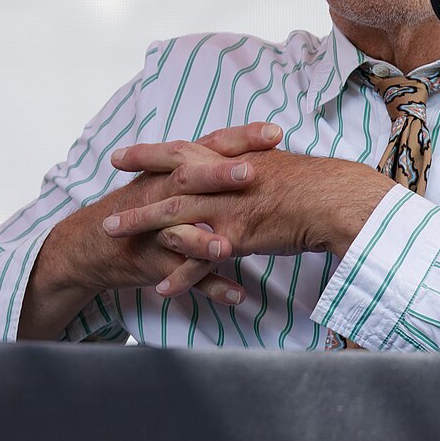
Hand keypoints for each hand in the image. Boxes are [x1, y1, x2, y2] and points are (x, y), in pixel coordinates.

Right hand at [21, 123, 285, 338]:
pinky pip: (183, 276)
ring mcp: (155, 231)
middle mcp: (160, 196)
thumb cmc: (138, 208)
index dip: (239, 139)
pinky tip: (237, 296)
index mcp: (169, 171)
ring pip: (180, 234)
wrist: (93, 243)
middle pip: (188, 181)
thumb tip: (255, 153)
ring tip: (227, 247)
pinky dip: (210, 286)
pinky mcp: (155, 263)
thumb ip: (203, 165)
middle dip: (218, 176)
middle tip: (251, 172)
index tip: (275, 132)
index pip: (205, 147)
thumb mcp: (164, 178)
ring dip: (203, 240)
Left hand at [104, 139, 393, 296]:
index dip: (147, 153)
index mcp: (227, 160)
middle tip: (101, 196)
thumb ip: (247, 166)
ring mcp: (224, 209)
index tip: (119, 155)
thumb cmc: (314, 184)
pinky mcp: (234, 238)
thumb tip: (238, 163)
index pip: (178, 151)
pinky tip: (161, 289)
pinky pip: (199, 260)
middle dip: (130, 188)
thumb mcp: (272, 165)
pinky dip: (180, 275)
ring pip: (170, 217)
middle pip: (164, 183)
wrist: (337, 200)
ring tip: (111, 236)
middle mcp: (220, 181)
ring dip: (138, 226)